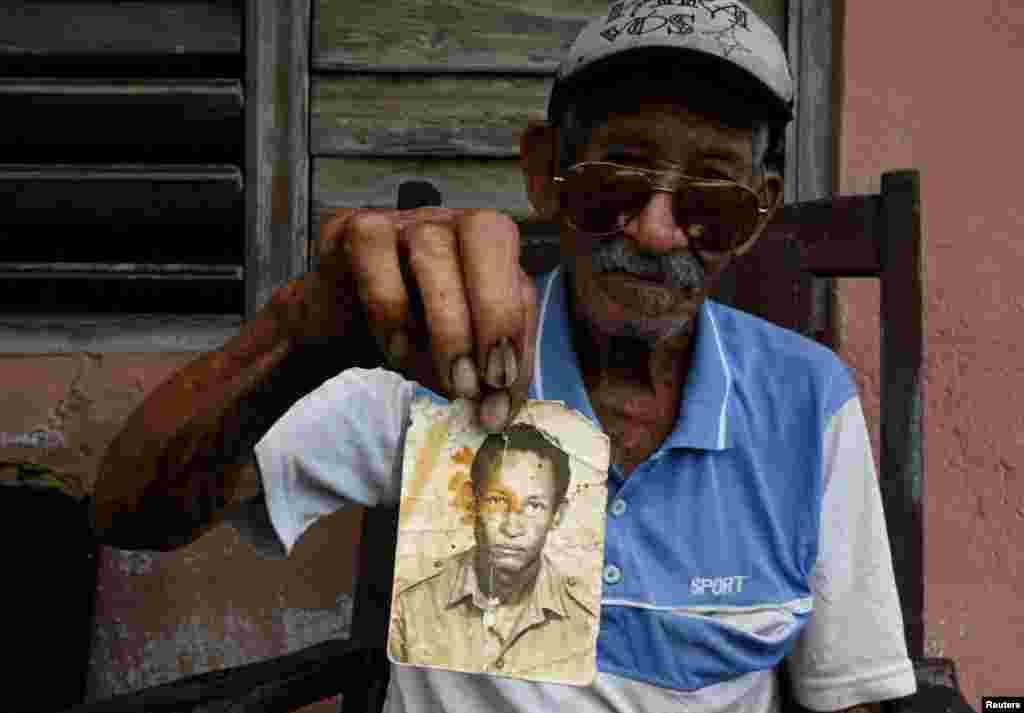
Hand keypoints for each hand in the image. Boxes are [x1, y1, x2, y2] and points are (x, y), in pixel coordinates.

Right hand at [317, 207, 538, 431]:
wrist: (336, 325)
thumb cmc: (408, 333)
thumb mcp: (455, 359)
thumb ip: (482, 376)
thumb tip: (497, 411)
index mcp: (489, 252)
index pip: (519, 281)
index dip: (518, 335)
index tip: (503, 388)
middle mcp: (451, 222)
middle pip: (487, 235)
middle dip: (495, 311)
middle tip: (487, 380)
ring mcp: (403, 219)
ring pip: (433, 247)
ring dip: (447, 324)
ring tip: (448, 382)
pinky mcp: (354, 227)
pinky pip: (374, 253)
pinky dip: (389, 308)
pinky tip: (396, 351)